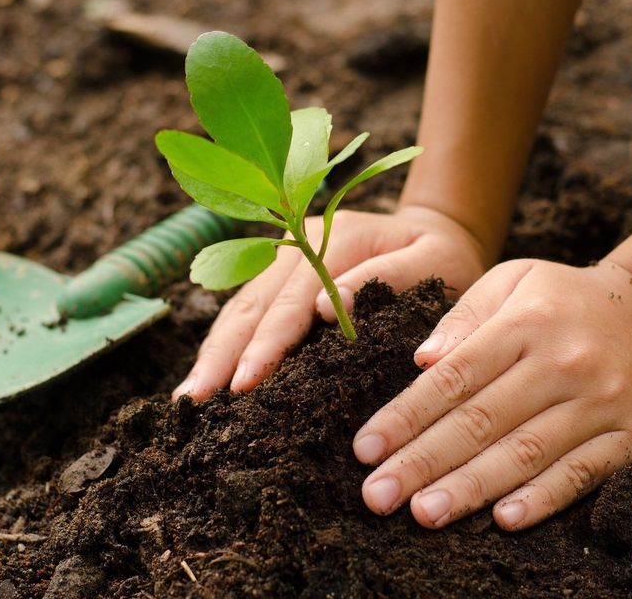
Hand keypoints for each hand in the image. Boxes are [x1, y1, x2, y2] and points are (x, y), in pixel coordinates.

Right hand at [172, 205, 486, 400]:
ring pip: (241, 305)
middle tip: (195, 401)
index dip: (268, 342)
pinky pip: (248, 307)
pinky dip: (227, 340)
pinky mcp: (283, 271)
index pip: (294, 298)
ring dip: (215, 349)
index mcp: (338, 237)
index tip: (245, 383)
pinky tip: (210, 371)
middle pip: (254, 301)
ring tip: (189, 396)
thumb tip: (328, 309)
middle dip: (224, 353)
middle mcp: (301, 241)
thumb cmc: (443, 256)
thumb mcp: (435, 261)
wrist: (435, 231)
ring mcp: (287, 254)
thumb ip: (389, 277)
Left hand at [353, 259, 631, 530]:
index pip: (453, 378)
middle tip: (377, 496)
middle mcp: (559, 364)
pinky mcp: (631, 434)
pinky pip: (583, 472)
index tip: (365, 448)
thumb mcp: (512, 279)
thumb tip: (421, 361)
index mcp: (522, 324)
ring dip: (470, 487)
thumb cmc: (565, 296)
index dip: (405, 416)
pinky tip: (504, 518)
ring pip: (524, 452)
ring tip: (423, 513)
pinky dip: (543, 498)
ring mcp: (598, 401)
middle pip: (480, 421)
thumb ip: (465, 316)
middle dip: (422, 461)